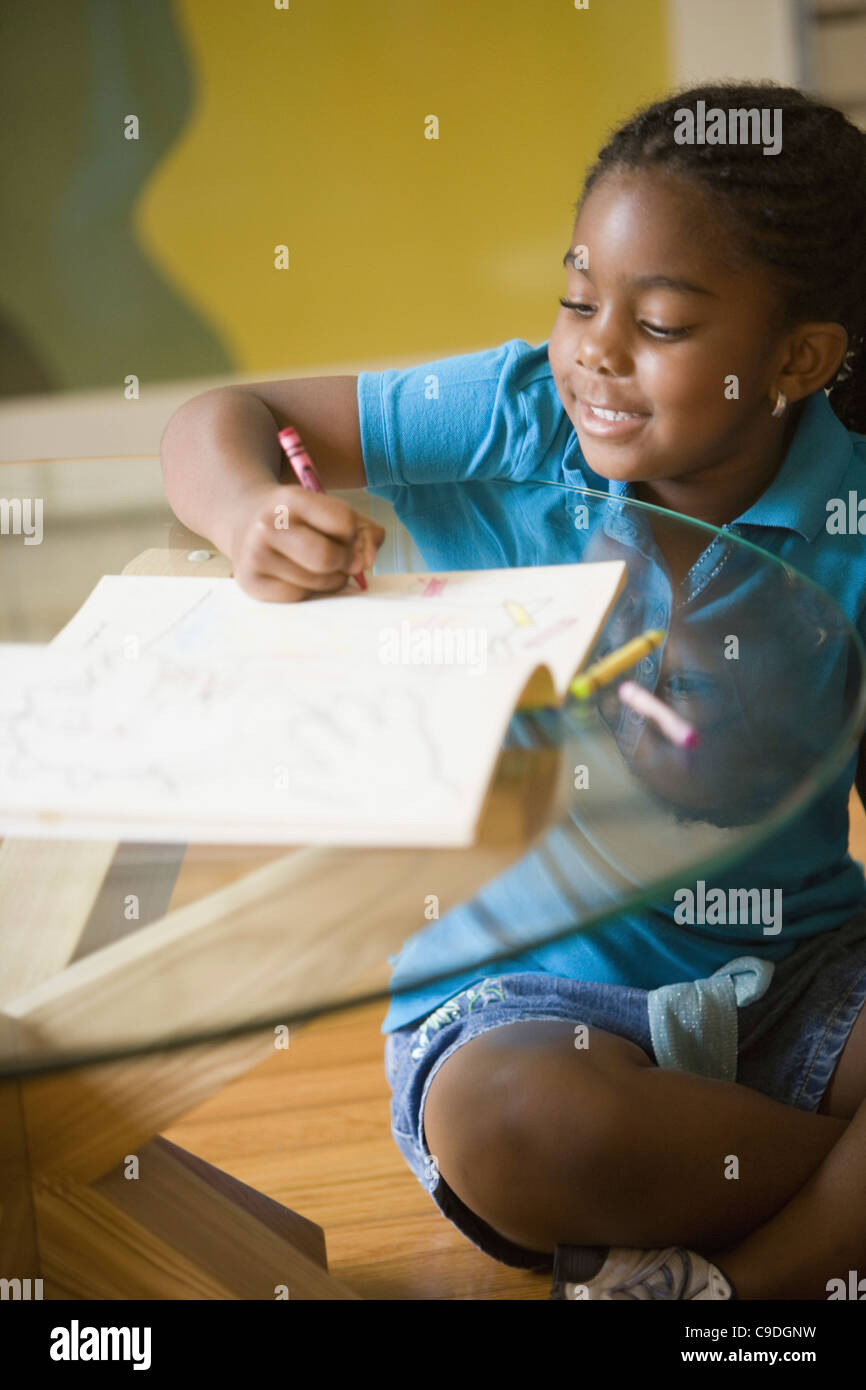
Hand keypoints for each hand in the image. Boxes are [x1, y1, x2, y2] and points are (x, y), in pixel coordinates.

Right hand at [227, 483, 384, 601]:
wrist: (244, 519)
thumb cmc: (298, 518)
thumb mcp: (327, 509)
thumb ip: (363, 530)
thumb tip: (368, 562)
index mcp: (291, 499)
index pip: (343, 523)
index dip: (355, 534)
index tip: (347, 536)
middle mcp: (268, 526)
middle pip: (328, 558)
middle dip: (345, 562)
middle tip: (343, 559)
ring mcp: (255, 556)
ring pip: (318, 582)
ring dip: (332, 579)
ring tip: (321, 566)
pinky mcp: (251, 583)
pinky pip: (299, 597)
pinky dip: (310, 590)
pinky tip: (302, 576)